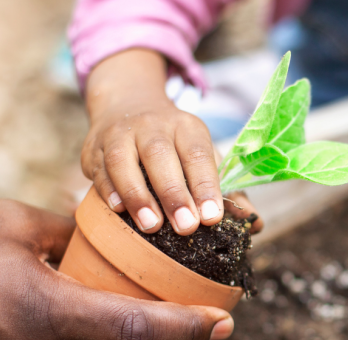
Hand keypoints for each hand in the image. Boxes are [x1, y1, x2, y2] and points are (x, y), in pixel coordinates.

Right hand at [82, 48, 227, 234]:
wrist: (126, 104)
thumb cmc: (173, 144)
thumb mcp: (202, 155)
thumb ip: (227, 189)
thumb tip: (254, 223)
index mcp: (186, 127)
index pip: (198, 154)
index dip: (206, 186)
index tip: (214, 217)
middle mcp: (152, 125)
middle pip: (160, 156)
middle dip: (174, 193)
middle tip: (186, 227)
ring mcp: (119, 134)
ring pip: (124, 161)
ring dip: (137, 195)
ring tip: (151, 226)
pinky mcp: (93, 148)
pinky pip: (98, 169)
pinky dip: (108, 190)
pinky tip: (119, 211)